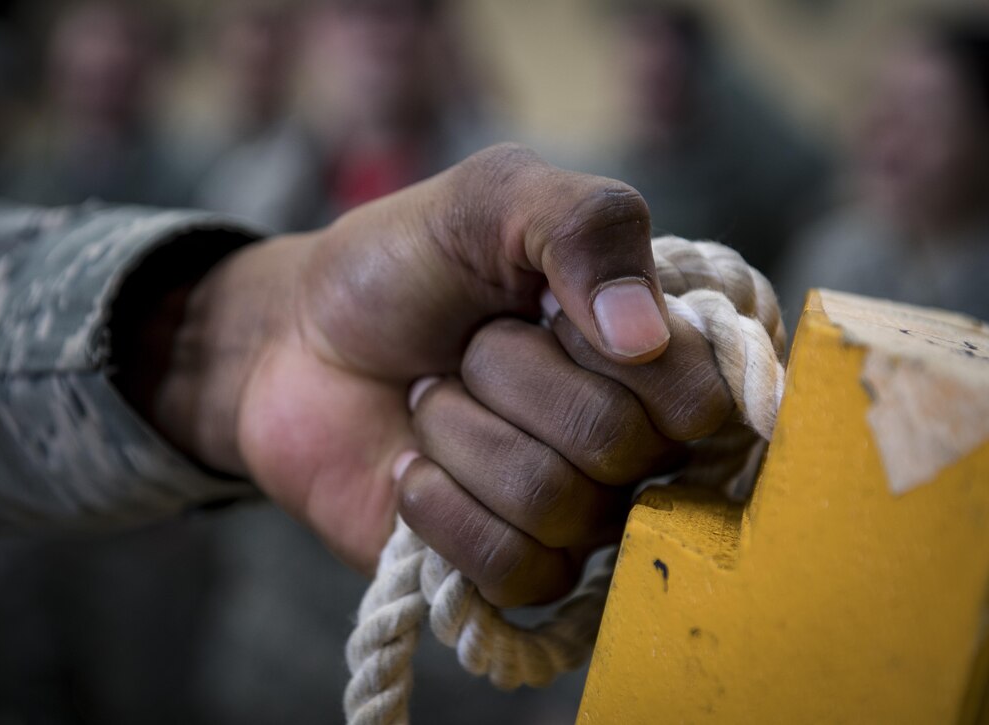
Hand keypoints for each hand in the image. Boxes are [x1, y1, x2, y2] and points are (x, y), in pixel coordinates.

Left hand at [142, 145, 732, 605]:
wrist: (297, 341)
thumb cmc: (402, 264)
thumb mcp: (491, 198)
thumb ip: (585, 225)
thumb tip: (645, 339)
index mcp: (651, 349)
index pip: (699, 394)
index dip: (610, 352)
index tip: (546, 307)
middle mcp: (630, 439)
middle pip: (616, 446)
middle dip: (505, 375)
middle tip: (467, 348)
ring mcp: (574, 512)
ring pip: (554, 504)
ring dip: (460, 433)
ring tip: (433, 399)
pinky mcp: (513, 570)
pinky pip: (512, 567)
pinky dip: (439, 504)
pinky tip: (412, 468)